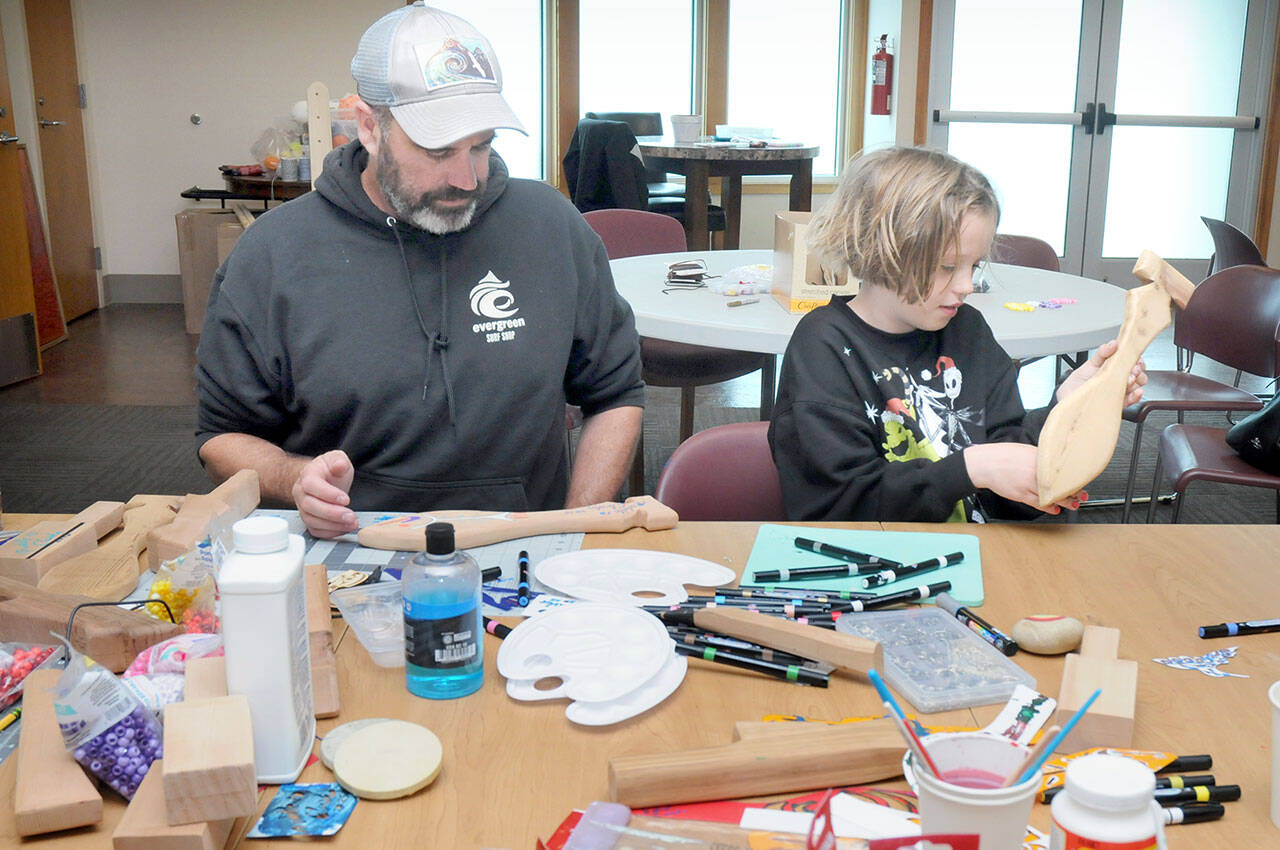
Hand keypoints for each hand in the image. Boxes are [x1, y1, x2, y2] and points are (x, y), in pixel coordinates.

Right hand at [292, 449, 356, 537]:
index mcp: (307, 475)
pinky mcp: (309, 519)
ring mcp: (303, 507)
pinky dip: (330, 532)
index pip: (311, 485)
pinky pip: (315, 530)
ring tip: (351, 523)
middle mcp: (301, 492)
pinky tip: (344, 528)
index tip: (345, 499)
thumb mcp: (337, 458)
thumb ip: (339, 461)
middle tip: (350, 516)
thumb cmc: (328, 469)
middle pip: (309, 506)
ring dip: (333, 525)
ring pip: (311, 521)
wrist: (322, 478)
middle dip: (332, 513)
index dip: (327, 494)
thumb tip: (340, 465)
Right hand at [963, 442, 1086, 513]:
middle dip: (1074, 491)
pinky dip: (1048, 507)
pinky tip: (1055, 509)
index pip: (1061, 469)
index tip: (1081, 479)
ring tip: (1074, 504)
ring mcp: (1028, 484)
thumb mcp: (1025, 451)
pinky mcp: (1021, 494)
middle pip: (1060, 484)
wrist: (984, 464)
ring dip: (1065, 501)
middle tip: (1083, 495)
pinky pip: (1038, 503)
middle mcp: (1035, 471)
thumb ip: (1040, 458)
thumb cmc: (1002, 455)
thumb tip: (1052, 465)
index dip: (1073, 476)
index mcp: (1038, 458)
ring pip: (1051, 495)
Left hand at [1056, 339, 1147, 405]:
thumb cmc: (1076, 384)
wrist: (1066, 400)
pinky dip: (1136, 395)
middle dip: (1137, 370)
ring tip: (1129, 379)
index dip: (1136, 359)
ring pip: (1136, 385)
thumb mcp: (1088, 365)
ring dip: (1136, 381)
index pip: (1131, 361)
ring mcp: (1117, 391)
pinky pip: (1130, 400)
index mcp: (1112, 368)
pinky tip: (1135, 391)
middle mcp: (1117, 379)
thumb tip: (1113, 344)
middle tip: (1132, 369)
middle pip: (1138, 373)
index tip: (1134, 358)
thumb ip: (1102, 353)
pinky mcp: (1115, 403)